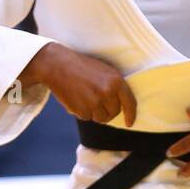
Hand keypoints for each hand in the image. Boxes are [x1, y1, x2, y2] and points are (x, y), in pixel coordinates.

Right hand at [19, 43, 136, 124]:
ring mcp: (95, 102)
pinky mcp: (82, 110)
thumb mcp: (104, 71)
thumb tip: (120, 106)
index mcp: (116, 81)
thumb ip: (114, 87)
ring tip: (86, 99)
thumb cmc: (81, 67)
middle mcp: (108, 92)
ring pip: (101, 118)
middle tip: (98, 103)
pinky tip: (77, 99)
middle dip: (107, 111)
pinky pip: (87, 118)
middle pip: (114, 113)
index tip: (129, 123)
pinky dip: (83, 112)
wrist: (58, 65)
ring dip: (95, 113)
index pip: (130, 103)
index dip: (130, 115)